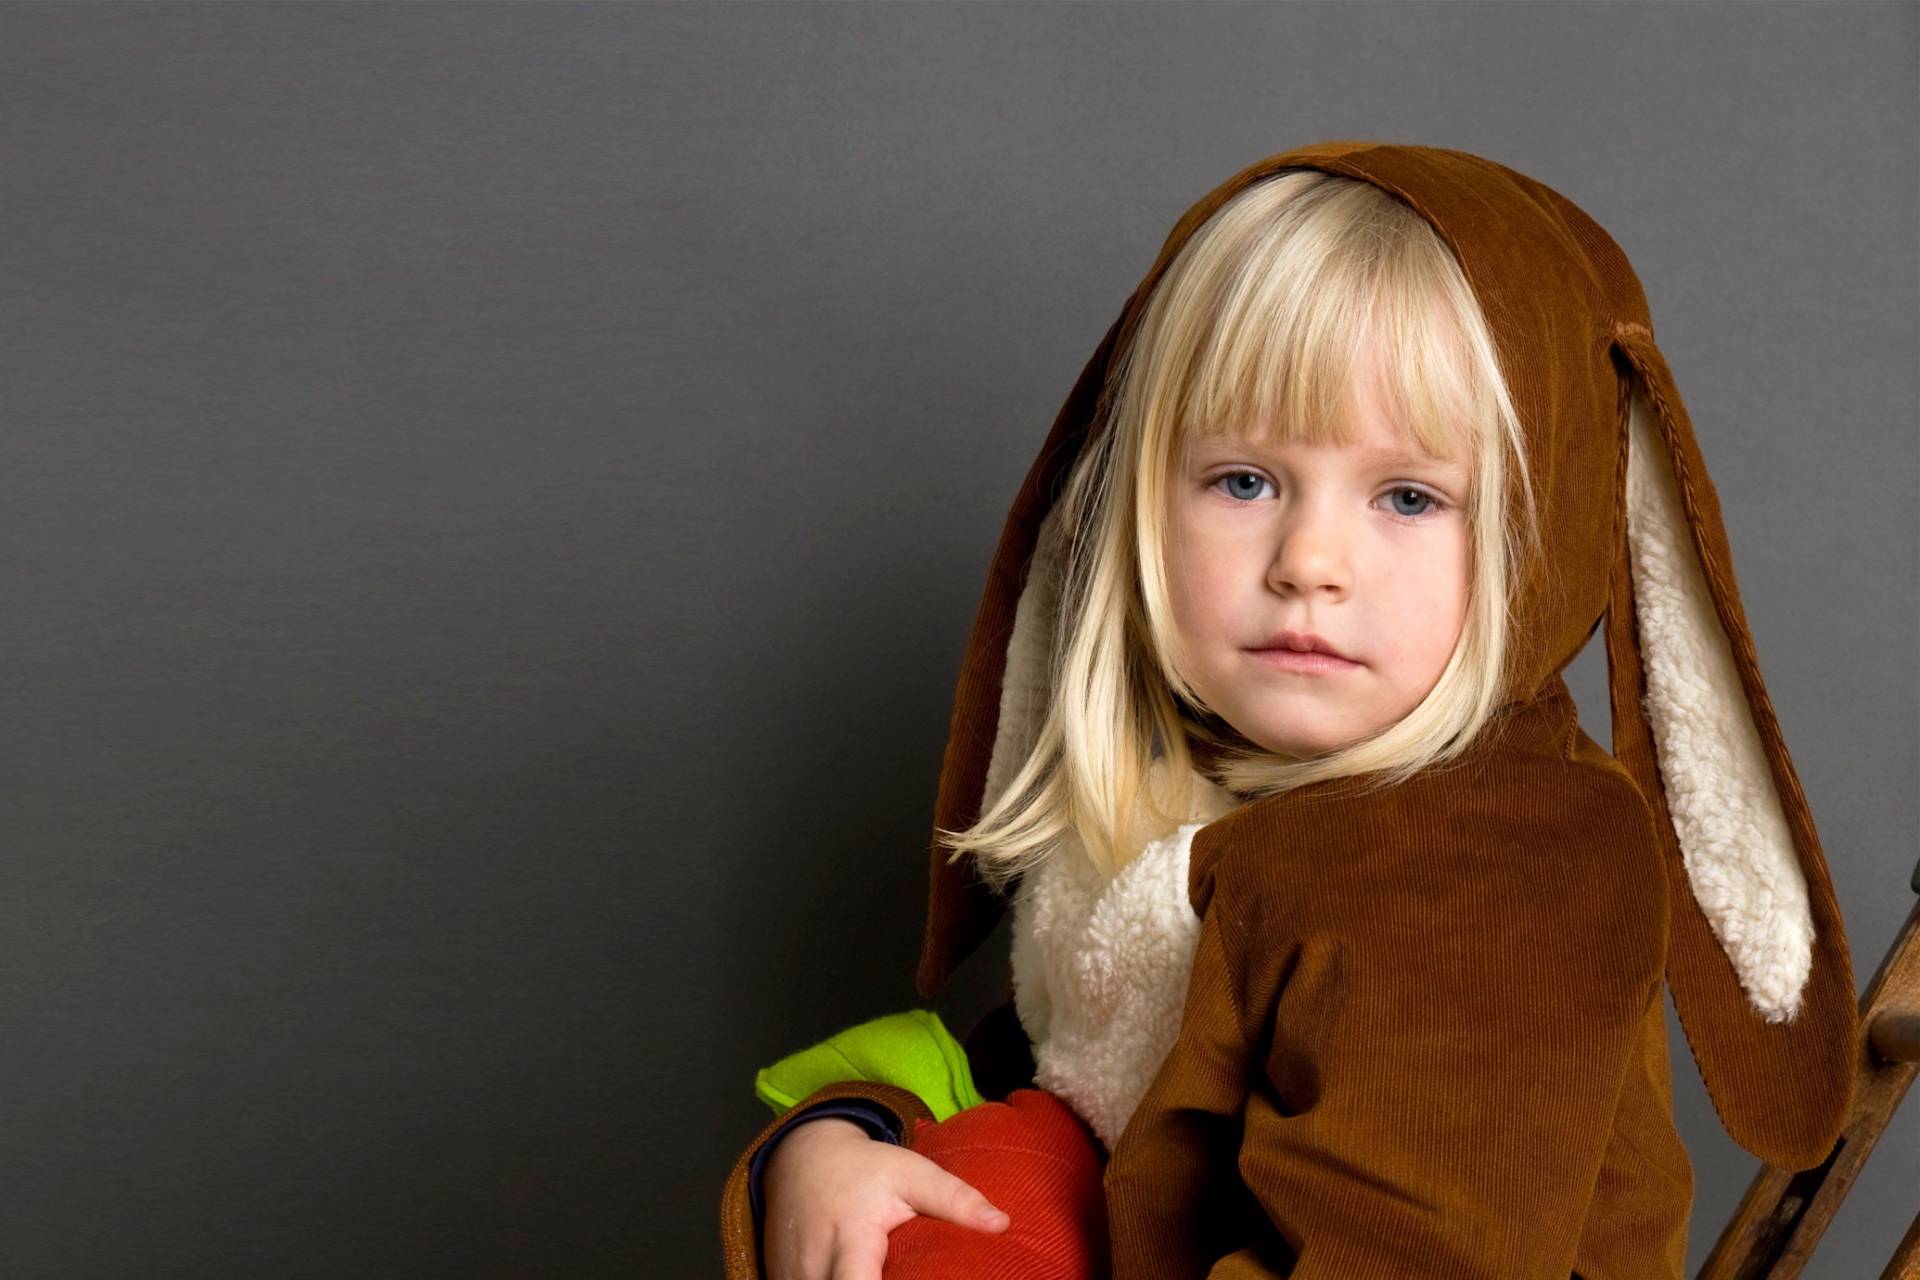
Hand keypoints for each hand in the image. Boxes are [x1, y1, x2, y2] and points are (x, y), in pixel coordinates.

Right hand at [761, 1115, 1009, 1279]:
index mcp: (851, 1239)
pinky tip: (861, 1276)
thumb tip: (1002, 1224)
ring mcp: (792, 1277)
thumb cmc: (864, 1169)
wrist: (802, 1158)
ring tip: (883, 1273)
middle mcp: (815, 1265)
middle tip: (898, 1274)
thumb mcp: (911, 1173)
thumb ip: (954, 1199)